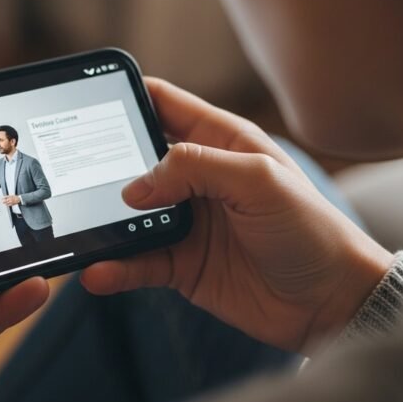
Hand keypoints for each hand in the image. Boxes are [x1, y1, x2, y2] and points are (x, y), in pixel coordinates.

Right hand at [81, 78, 392, 353]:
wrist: (331, 303)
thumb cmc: (311, 231)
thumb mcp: (260, 181)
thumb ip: (196, 168)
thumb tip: (136, 185)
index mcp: (220, 142)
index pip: (164, 105)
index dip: (128, 98)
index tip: (89, 100)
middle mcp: (198, 179)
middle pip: (136, 160)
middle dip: (103, 164)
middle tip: (71, 172)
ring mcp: (187, 223)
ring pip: (129, 214)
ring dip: (103, 220)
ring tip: (75, 226)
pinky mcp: (182, 265)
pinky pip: (137, 261)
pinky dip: (115, 266)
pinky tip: (97, 271)